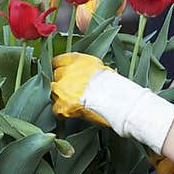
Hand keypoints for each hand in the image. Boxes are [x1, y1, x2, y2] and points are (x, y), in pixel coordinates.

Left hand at [51, 52, 173, 152]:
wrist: (119, 100)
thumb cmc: (116, 85)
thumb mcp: (100, 68)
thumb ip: (86, 70)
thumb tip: (83, 76)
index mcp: (76, 59)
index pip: (56, 61)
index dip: (60, 70)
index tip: (63, 75)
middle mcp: (66, 71)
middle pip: (54, 78)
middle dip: (61, 85)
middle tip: (71, 92)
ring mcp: (62, 88)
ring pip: (53, 93)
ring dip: (61, 98)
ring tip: (73, 104)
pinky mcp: (63, 105)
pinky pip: (56, 110)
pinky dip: (62, 113)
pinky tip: (71, 114)